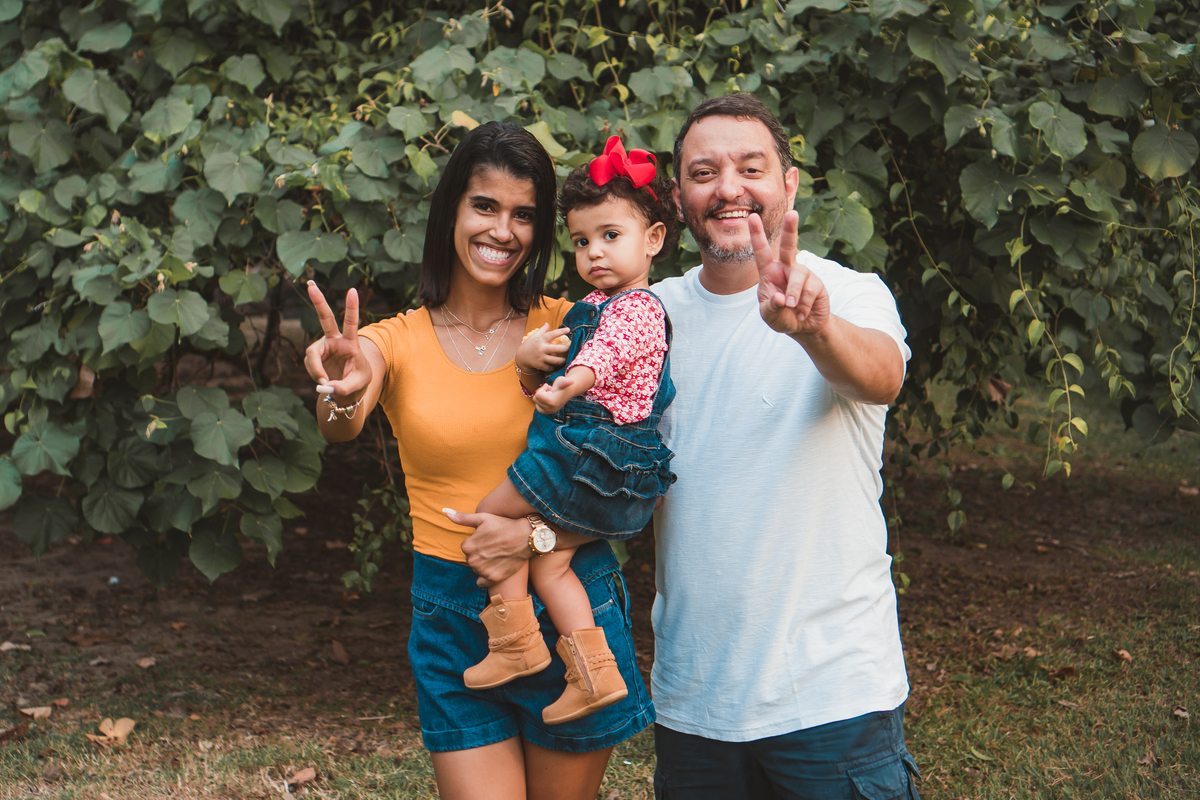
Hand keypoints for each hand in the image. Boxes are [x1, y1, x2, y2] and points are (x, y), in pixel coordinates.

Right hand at [303, 282, 371, 398]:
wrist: (347, 389)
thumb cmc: (357, 381)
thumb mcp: (357, 385)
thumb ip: (343, 387)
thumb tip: (324, 386)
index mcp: (351, 343)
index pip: (351, 323)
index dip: (352, 307)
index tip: (352, 290)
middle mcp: (336, 341)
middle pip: (325, 318)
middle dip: (318, 301)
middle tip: (311, 284)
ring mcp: (323, 347)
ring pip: (312, 354)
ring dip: (316, 370)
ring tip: (325, 383)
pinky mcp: (314, 355)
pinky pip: (310, 364)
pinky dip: (315, 375)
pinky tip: (323, 382)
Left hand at [448, 508, 531, 586]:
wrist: (526, 537)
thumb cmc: (504, 525)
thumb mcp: (482, 518)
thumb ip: (462, 518)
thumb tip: (445, 511)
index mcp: (468, 546)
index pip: (466, 547)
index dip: (477, 542)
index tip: (488, 538)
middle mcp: (473, 561)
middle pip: (471, 559)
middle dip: (479, 554)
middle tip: (493, 546)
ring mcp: (483, 571)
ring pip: (477, 569)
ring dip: (483, 564)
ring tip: (497, 555)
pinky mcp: (494, 578)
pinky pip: (482, 582)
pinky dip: (486, 577)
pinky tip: (495, 568)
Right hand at [517, 323, 570, 372]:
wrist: (521, 357)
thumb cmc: (529, 345)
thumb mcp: (534, 336)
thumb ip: (542, 330)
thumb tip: (547, 323)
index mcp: (541, 340)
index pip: (552, 334)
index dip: (561, 331)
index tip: (568, 329)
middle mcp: (541, 348)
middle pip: (557, 349)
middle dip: (566, 349)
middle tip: (571, 348)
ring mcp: (541, 358)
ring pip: (555, 360)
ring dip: (562, 360)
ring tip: (567, 359)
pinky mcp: (540, 365)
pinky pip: (550, 367)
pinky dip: (554, 367)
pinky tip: (557, 365)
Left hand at [532, 374, 575, 414]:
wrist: (567, 391)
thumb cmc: (564, 385)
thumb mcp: (563, 381)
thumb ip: (565, 381)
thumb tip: (572, 381)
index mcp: (553, 402)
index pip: (538, 395)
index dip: (543, 388)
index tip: (549, 387)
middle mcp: (550, 409)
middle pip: (536, 398)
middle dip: (541, 392)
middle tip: (550, 391)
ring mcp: (548, 412)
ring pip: (536, 401)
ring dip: (541, 396)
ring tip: (549, 394)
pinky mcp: (546, 412)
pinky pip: (537, 406)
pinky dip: (540, 401)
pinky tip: (547, 398)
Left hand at [749, 210, 829, 336]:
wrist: (804, 327)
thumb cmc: (782, 316)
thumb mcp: (770, 315)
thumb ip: (772, 308)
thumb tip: (781, 298)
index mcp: (770, 273)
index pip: (762, 252)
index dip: (757, 235)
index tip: (752, 217)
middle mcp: (787, 269)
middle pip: (789, 246)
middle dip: (790, 229)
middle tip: (792, 213)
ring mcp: (803, 274)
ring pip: (798, 275)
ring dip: (794, 294)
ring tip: (792, 307)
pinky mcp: (817, 283)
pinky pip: (810, 290)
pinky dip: (804, 305)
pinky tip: (802, 313)